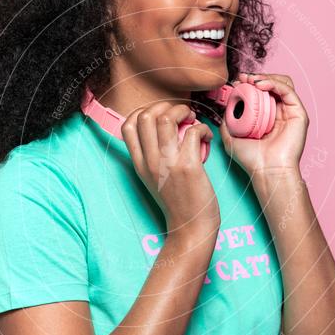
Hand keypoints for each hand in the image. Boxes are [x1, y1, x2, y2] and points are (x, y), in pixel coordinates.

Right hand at [121, 101, 219, 239]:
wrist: (190, 228)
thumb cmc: (178, 202)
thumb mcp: (154, 179)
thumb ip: (152, 157)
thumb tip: (164, 131)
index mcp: (140, 164)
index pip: (127, 125)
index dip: (144, 112)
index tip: (161, 116)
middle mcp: (150, 162)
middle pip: (145, 116)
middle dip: (165, 106)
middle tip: (180, 115)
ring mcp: (168, 163)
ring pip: (166, 118)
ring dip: (183, 111)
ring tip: (192, 119)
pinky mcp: (188, 166)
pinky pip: (193, 131)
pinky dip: (203, 128)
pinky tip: (206, 138)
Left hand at [218, 72, 308, 176]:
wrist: (267, 170)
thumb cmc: (252, 160)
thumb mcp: (231, 139)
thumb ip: (227, 124)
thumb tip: (223, 110)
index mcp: (266, 117)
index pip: (261, 92)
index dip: (249, 84)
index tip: (236, 82)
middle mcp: (280, 113)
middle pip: (272, 84)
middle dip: (257, 77)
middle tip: (242, 79)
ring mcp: (290, 112)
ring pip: (282, 83)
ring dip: (266, 77)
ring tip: (252, 81)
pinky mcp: (299, 113)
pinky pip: (288, 90)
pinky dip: (274, 83)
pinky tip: (260, 85)